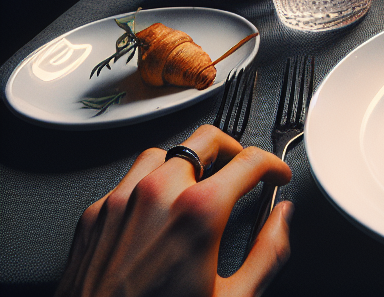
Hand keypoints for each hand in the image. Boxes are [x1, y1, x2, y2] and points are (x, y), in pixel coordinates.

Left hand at [56, 124, 292, 296]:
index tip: (275, 175)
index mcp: (199, 211)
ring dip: (187, 165)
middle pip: (206, 140)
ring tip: (197, 187)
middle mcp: (159, 194)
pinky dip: (150, 186)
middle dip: (232, 150)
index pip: (249, 161)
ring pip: (165, 154)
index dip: (272, 165)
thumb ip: (267, 252)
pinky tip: (157, 211)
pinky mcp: (95, 215)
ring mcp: (123, 201)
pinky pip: (128, 180)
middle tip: (240, 169)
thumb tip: (280, 220)